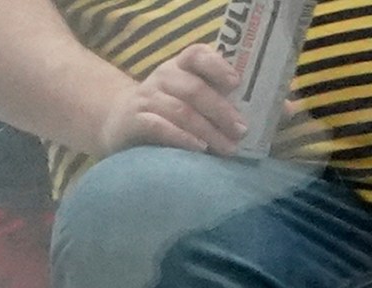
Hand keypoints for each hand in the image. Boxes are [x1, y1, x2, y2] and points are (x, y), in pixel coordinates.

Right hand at [97, 43, 246, 155]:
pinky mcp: (134, 121)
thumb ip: (214, 98)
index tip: (236, 83)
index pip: (196, 55)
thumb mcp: (187, 97)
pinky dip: (182, 138)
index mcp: (179, 67)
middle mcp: (162, 77)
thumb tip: (253, 114)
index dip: (217, 66)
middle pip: (194, 89)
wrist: (118, 122)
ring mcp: (146, 98)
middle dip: (221, 111)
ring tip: (228, 147)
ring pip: (181, 111)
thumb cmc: (166, 112)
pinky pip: (159, 127)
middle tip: (242, 131)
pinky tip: (199, 149)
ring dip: (208, 130)